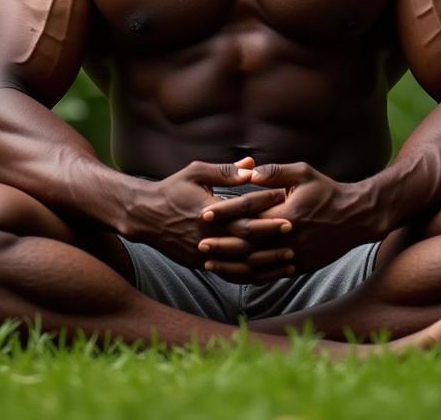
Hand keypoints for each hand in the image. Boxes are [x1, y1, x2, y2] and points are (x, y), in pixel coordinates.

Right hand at [126, 158, 287, 270]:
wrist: (145, 217)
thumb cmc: (172, 189)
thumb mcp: (196, 172)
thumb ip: (225, 171)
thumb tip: (252, 165)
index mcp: (210, 210)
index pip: (244, 207)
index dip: (265, 202)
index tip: (284, 196)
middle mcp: (209, 234)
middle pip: (247, 237)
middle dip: (272, 233)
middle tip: (294, 228)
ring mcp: (205, 253)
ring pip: (242, 261)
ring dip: (267, 260)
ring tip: (289, 258)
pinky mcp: (201, 265)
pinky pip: (230, 274)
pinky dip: (250, 275)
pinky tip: (267, 273)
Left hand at [201, 162, 382, 273]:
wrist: (356, 218)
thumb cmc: (327, 191)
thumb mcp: (303, 172)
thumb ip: (274, 173)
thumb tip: (247, 172)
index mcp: (286, 213)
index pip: (248, 214)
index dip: (225, 213)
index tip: (204, 213)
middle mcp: (288, 238)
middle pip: (248, 245)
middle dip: (222, 245)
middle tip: (199, 243)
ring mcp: (294, 255)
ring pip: (256, 266)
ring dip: (231, 265)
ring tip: (210, 263)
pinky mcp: (299, 267)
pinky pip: (269, 275)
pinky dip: (249, 277)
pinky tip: (234, 275)